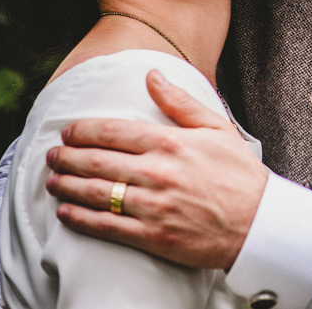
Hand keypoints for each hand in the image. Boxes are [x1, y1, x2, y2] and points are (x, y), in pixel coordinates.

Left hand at [45, 70, 267, 269]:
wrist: (258, 223)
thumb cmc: (239, 174)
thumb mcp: (216, 128)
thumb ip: (180, 102)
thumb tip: (153, 75)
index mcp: (170, 143)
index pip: (114, 132)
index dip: (85, 131)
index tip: (69, 131)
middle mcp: (157, 172)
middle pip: (97, 161)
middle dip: (67, 157)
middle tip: (52, 155)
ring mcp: (152, 205)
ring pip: (96, 193)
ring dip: (67, 186)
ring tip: (52, 181)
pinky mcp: (152, 235)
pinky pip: (106, 225)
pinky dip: (81, 219)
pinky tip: (66, 212)